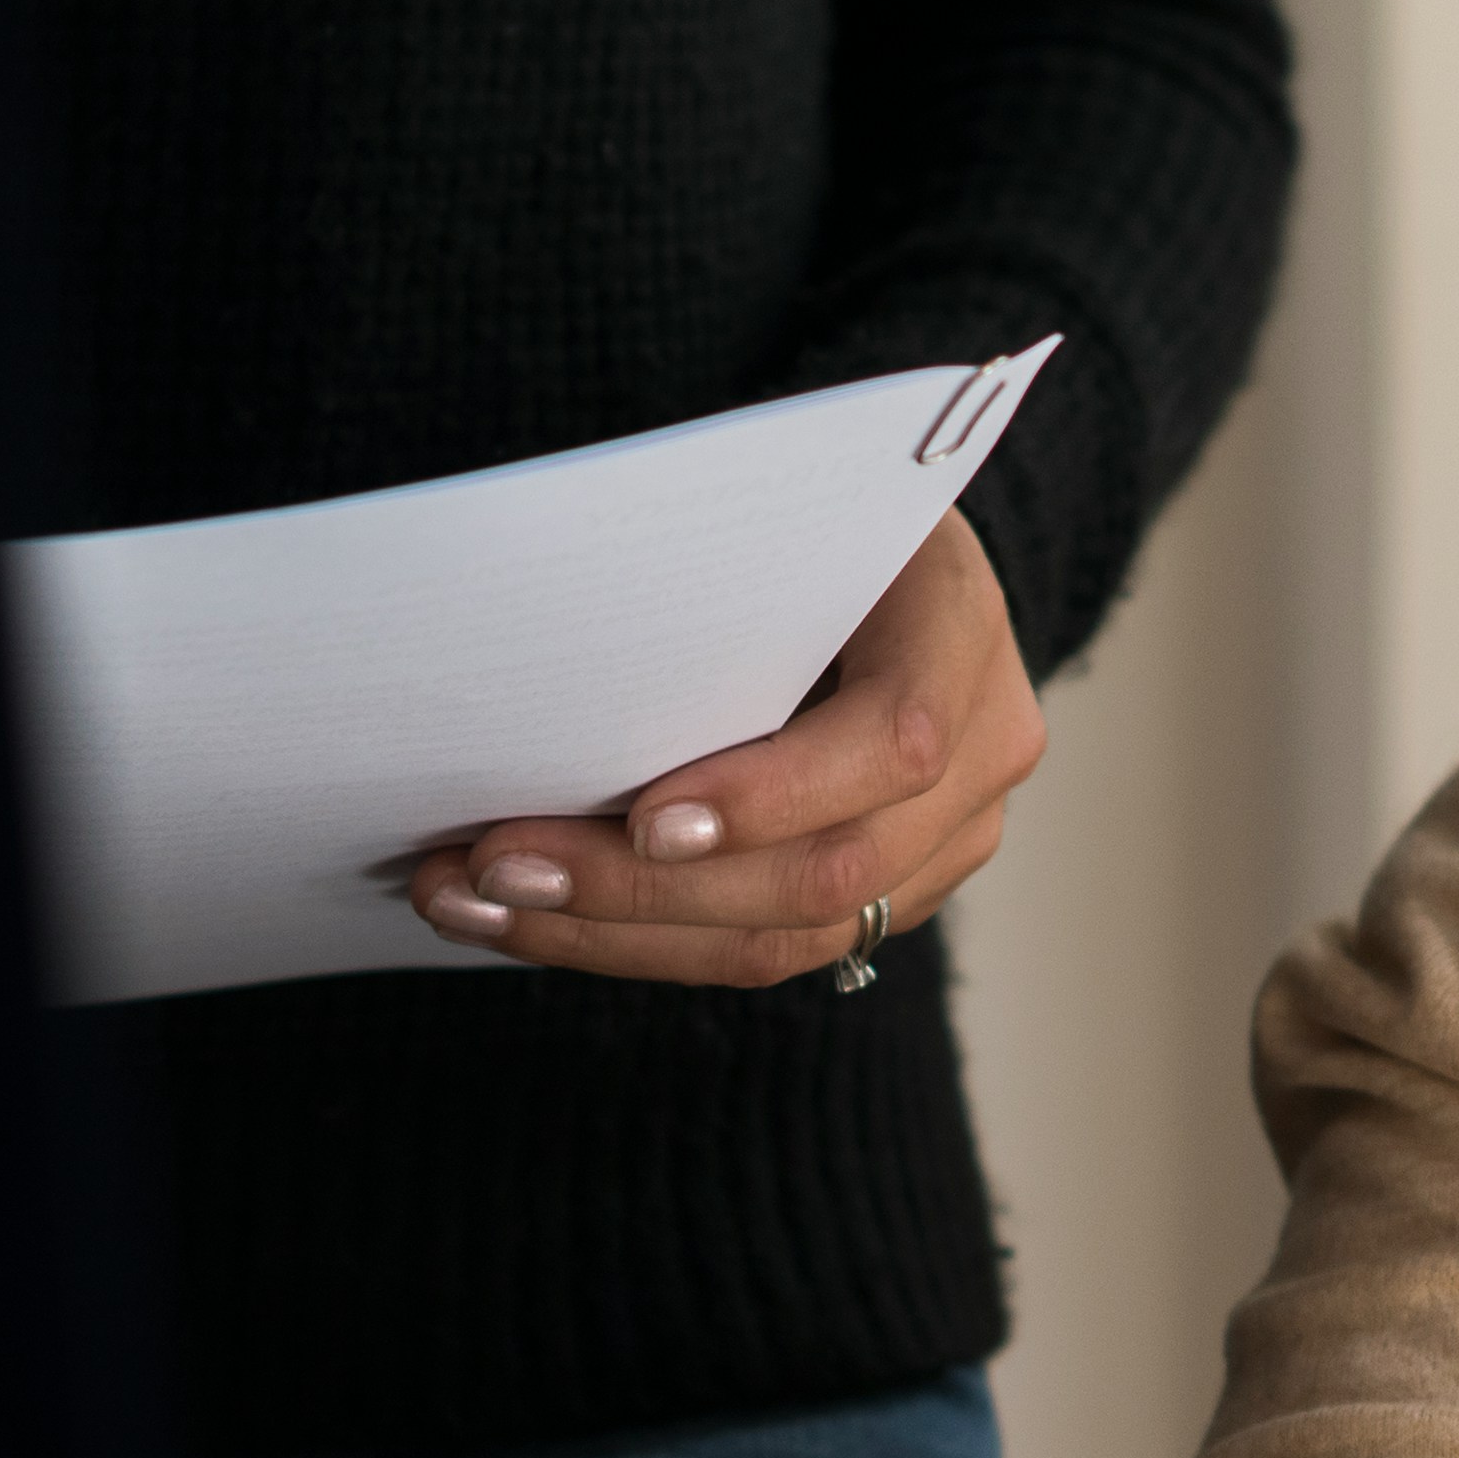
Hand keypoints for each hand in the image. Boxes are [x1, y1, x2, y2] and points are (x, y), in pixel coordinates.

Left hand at [408, 513, 1045, 985]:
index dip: (773, 794)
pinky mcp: (890, 894)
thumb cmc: (795, 515)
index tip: (645, 817)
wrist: (866, 551)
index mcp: (960, 627)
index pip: (894, 741)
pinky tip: (528, 919)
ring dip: (611, 934)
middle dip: (644, 887)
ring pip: (784, 938)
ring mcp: (947, 838)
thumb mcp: (771, 508)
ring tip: (474, 904)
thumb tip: (533, 653)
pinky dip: (634, 942)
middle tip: (496, 869)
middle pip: (827, 871)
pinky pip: (763, 949)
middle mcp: (984, 750)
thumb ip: (706, 577)